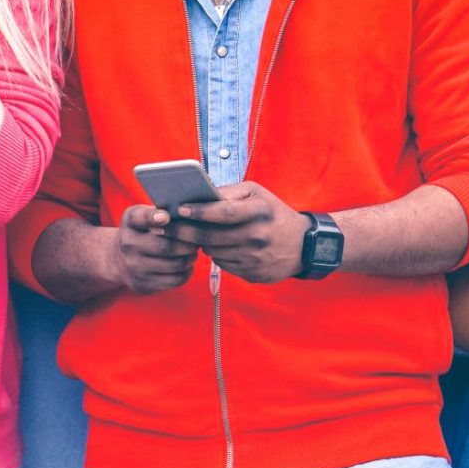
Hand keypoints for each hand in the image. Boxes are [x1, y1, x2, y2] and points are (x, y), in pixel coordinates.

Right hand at [109, 206, 198, 295]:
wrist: (118, 259)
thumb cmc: (141, 231)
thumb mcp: (143, 215)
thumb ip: (160, 211)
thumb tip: (188, 214)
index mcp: (130, 222)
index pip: (140, 218)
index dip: (153, 218)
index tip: (166, 217)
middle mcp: (128, 245)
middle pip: (165, 246)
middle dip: (188, 243)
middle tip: (198, 240)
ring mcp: (134, 268)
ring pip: (174, 265)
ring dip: (190, 258)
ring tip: (194, 251)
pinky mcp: (143, 285)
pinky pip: (174, 280)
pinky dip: (187, 272)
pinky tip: (187, 265)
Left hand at [172, 182, 308, 283]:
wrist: (302, 246)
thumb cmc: (273, 213)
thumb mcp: (258, 194)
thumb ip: (230, 193)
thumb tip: (201, 195)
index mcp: (260, 211)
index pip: (224, 213)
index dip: (199, 212)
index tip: (179, 209)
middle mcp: (258, 236)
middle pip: (212, 237)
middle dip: (185, 232)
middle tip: (165, 227)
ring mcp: (255, 258)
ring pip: (213, 252)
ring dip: (198, 244)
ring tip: (187, 234)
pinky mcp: (253, 274)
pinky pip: (223, 265)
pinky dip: (214, 255)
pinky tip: (213, 246)